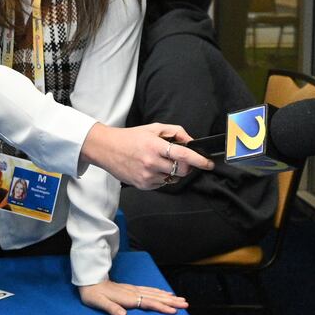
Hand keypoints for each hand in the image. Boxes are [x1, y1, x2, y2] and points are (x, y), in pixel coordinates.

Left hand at [77, 280, 185, 314]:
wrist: (89, 280)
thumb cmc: (93, 294)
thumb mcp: (98, 302)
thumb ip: (111, 308)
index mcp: (128, 298)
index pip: (148, 303)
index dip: (161, 307)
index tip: (173, 310)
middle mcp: (133, 293)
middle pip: (156, 297)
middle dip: (171, 301)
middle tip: (185, 304)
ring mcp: (134, 290)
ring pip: (155, 293)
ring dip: (168, 296)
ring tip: (180, 299)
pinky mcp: (132, 289)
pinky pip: (150, 290)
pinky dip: (159, 292)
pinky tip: (165, 293)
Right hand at [80, 123, 214, 189]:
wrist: (106, 149)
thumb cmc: (130, 137)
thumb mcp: (153, 128)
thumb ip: (175, 132)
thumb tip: (191, 140)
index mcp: (155, 146)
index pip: (183, 155)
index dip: (199, 160)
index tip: (209, 163)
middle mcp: (151, 162)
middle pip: (182, 171)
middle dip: (187, 166)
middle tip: (183, 160)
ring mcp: (147, 176)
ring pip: (172, 179)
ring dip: (173, 172)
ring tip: (160, 162)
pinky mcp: (143, 185)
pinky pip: (162, 184)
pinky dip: (162, 177)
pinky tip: (151, 168)